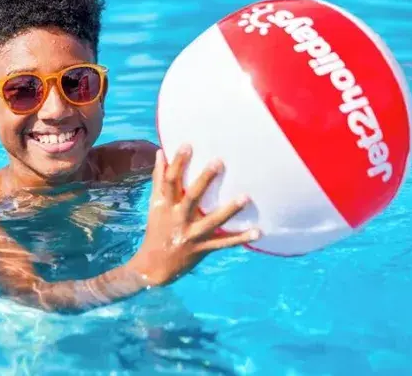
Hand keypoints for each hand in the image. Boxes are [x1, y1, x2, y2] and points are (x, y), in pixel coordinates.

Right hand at [128, 145, 259, 285]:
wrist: (153, 266)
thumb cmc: (156, 228)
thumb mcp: (155, 204)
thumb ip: (159, 178)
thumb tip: (160, 152)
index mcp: (166, 205)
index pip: (171, 180)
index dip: (178, 163)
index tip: (188, 145)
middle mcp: (179, 218)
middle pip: (192, 197)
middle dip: (205, 180)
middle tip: (219, 162)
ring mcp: (192, 234)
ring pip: (212, 221)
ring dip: (229, 210)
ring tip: (246, 197)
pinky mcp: (203, 248)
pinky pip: (223, 243)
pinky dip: (240, 238)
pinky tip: (258, 231)